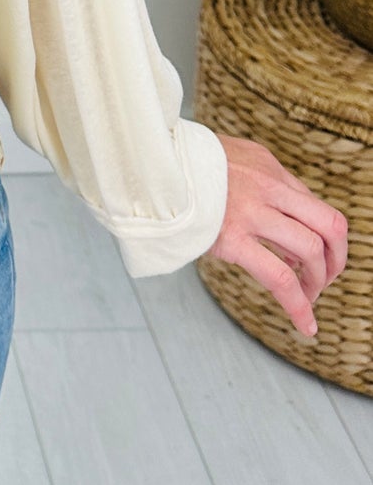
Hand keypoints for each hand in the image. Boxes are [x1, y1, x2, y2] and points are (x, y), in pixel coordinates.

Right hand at [204, 133, 347, 338]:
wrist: (148, 162)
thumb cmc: (184, 165)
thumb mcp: (231, 160)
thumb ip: (261, 186)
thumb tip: (287, 231)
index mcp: (267, 167)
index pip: (315, 206)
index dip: (324, 239)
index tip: (315, 259)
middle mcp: (267, 186)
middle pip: (329, 225)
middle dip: (336, 260)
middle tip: (323, 280)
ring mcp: (251, 211)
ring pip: (310, 251)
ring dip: (318, 282)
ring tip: (308, 298)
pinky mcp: (231, 238)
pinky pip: (279, 277)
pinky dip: (300, 306)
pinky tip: (305, 324)